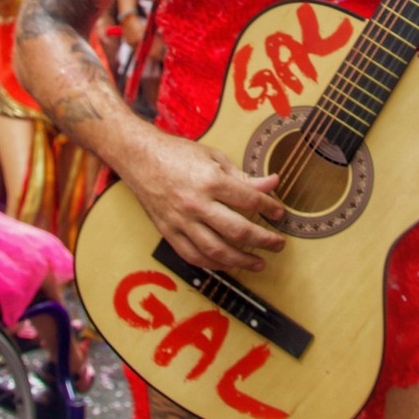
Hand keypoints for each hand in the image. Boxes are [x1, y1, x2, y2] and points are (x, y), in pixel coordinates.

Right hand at [122, 132, 286, 273]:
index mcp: (211, 181)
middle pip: (237, 231)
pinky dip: (213, 264)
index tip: (279, 213)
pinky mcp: (168, 232)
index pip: (250, 200)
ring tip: (258, 263)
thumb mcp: (214, 157)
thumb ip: (243, 177)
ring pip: (216, 250)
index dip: (270, 208)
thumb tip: (272, 184)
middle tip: (278, 244)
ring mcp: (181, 221)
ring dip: (241, 260)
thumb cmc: (177, 154)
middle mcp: (196, 204)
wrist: (139, 158)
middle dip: (263, 240)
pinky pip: (193, 256)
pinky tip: (227, 264)